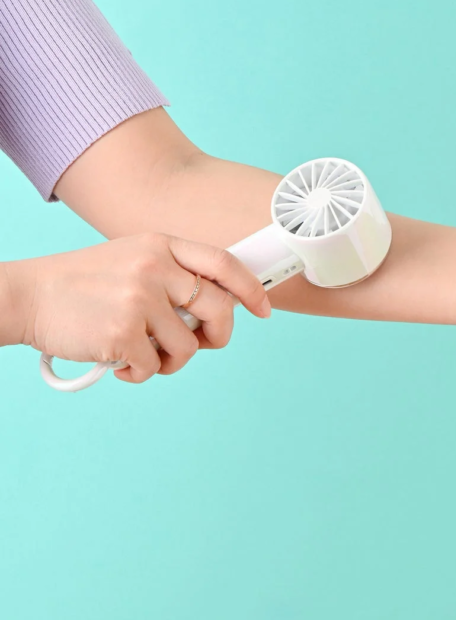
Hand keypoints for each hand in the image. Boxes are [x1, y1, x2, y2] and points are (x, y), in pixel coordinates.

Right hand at [5, 233, 269, 382]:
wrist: (29, 295)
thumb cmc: (85, 283)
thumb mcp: (133, 258)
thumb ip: (174, 275)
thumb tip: (219, 309)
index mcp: (161, 245)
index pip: (223, 262)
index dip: (250, 288)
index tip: (263, 309)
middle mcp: (154, 267)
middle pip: (218, 308)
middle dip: (217, 335)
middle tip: (201, 344)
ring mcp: (139, 299)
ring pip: (187, 346)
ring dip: (169, 361)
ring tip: (142, 353)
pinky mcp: (122, 333)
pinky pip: (153, 367)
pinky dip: (139, 374)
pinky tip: (119, 363)